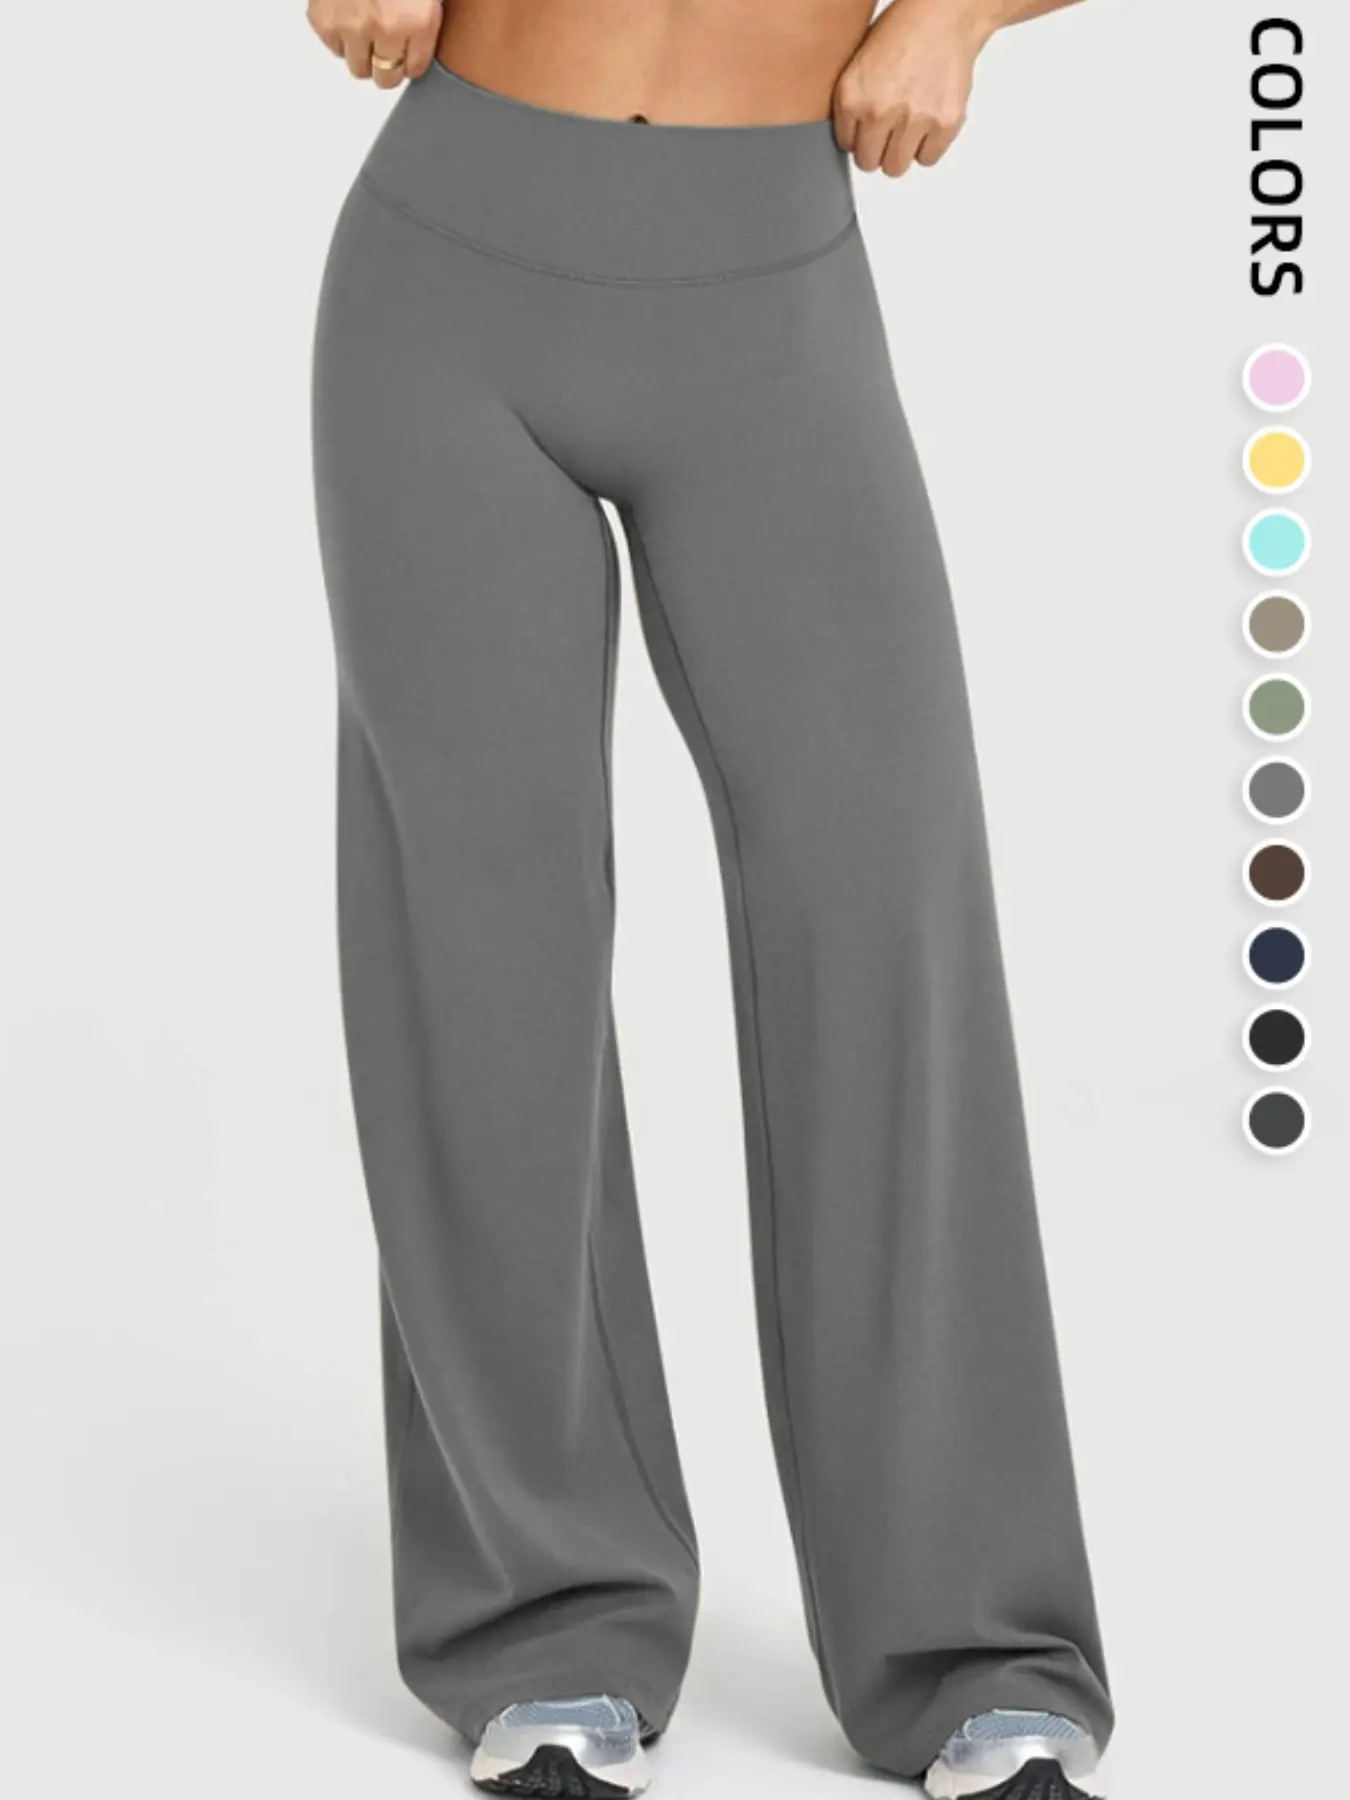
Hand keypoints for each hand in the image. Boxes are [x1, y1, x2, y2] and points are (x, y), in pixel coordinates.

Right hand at [307, 0, 442, 88]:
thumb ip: (423, 19)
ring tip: (364, 27)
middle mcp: (386, 28)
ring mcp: (353, 25)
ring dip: (362, 53)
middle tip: (385, 44)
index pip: (416, 69)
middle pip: (387, 78)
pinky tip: (345, 13)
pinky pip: (333, 46)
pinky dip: (338, 34)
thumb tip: (419, 51)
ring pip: (358, 68)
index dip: (411, 60)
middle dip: (387, 64)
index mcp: (418, 19)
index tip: (407, 53)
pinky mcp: (324, 19)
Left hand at [833, 0, 993, 176]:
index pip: (847, 145)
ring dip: (902, 151)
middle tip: (890, 127)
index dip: (860, 134)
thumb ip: (853, 103)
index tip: (870, 122)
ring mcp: (913, 120)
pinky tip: (929, 118)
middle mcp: (879, 111)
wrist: (946, 13)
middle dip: (878, 148)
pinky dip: (929, 145)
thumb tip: (853, 141)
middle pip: (869, 163)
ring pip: (896, 167)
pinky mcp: (944, 124)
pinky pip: (927, 158)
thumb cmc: (904, 31)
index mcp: (852, 96)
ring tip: (910, 123)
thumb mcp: (860, 63)